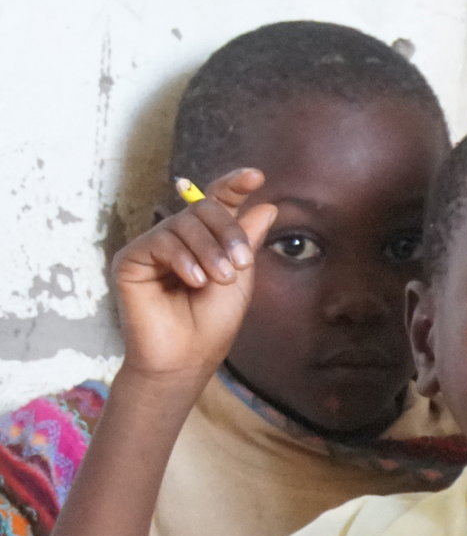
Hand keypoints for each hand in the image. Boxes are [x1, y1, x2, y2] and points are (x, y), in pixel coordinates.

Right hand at [110, 170, 279, 378]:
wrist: (186, 358)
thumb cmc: (212, 324)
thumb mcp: (241, 279)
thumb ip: (247, 241)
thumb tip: (267, 205)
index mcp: (205, 241)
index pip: (217, 203)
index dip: (233, 186)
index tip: (255, 176)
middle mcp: (177, 238)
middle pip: (202, 208)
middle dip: (227, 232)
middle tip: (241, 264)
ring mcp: (152, 247)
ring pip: (182, 223)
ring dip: (209, 250)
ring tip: (218, 280)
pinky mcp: (130, 259)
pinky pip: (159, 240)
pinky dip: (182, 258)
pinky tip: (194, 280)